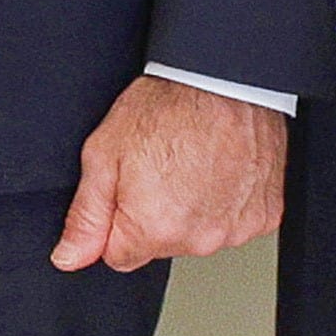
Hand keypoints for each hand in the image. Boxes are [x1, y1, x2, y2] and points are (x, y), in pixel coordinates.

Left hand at [52, 74, 285, 272]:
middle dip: (155, 215)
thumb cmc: (167, 106)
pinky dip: (226, 201)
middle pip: (161, 246)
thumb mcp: (103, 155)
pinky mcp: (265, 215)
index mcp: (155, 229)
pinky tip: (220, 168)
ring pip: (199, 234)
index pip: (119, 256)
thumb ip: (86, 216)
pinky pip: (233, 221)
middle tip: (161, 167)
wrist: (225, 78)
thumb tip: (70, 257)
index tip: (128, 187)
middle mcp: (200, 239)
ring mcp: (237, 229)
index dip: (116, 221)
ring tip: (193, 163)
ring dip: (193, 209)